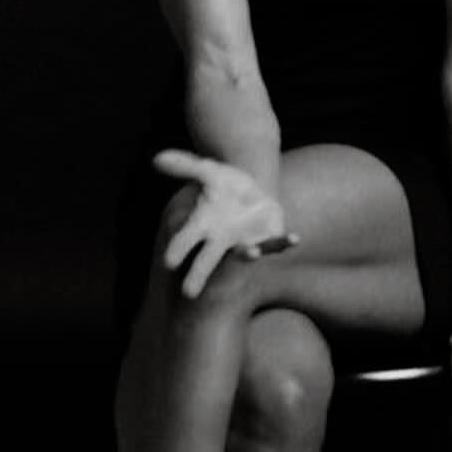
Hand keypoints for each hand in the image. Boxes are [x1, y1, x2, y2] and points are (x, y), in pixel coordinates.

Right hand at [154, 149, 298, 297]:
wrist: (252, 191)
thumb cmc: (223, 185)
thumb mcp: (205, 171)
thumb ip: (183, 165)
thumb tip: (157, 158)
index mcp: (203, 224)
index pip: (185, 240)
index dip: (177, 250)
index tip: (168, 262)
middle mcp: (221, 239)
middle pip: (206, 261)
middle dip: (198, 275)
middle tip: (188, 294)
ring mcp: (244, 241)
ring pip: (244, 253)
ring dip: (248, 253)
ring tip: (251, 252)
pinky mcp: (267, 238)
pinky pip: (276, 244)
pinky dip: (284, 242)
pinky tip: (295, 238)